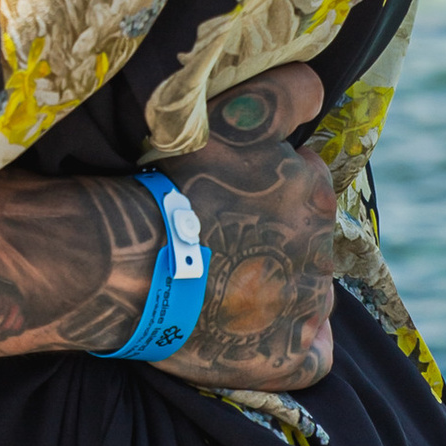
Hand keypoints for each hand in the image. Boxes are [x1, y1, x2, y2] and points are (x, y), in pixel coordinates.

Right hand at [154, 114, 336, 393]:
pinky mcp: (281, 357)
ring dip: (283, 290)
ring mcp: (302, 309)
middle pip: (309, 244)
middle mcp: (318, 252)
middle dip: (278, 241)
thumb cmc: (174, 181)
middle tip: (224, 241)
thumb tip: (319, 88)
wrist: (126, 258)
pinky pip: (312, 357)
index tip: (234, 196)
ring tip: (230, 286)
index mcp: (312, 195)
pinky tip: (263, 336)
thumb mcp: (231, 116)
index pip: (309, 188)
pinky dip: (299, 348)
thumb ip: (285, 95)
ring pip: (311, 296)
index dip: (272, 189)